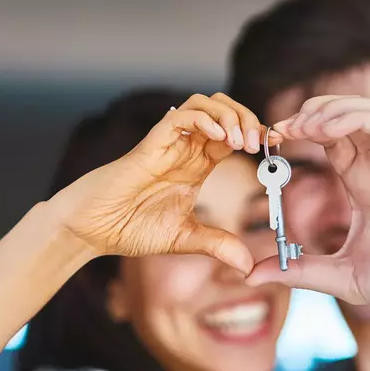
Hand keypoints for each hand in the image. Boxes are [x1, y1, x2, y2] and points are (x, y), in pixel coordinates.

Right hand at [46, 93, 280, 274]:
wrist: (93, 230)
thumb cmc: (131, 228)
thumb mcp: (185, 238)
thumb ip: (217, 245)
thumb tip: (248, 265)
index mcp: (198, 165)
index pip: (234, 135)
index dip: (257, 133)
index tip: (276, 143)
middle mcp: (187, 149)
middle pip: (224, 110)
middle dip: (247, 118)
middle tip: (258, 142)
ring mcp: (169, 144)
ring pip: (204, 105)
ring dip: (229, 115)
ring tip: (240, 141)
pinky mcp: (150, 145)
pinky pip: (180, 118)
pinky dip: (203, 120)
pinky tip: (218, 138)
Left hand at [246, 95, 369, 323]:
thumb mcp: (341, 275)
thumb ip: (299, 270)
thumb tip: (252, 274)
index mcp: (363, 182)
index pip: (329, 138)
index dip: (299, 131)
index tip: (271, 139)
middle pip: (343, 115)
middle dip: (309, 113)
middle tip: (281, 129)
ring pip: (366, 111)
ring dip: (330, 110)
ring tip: (302, 126)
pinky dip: (355, 119)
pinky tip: (326, 131)